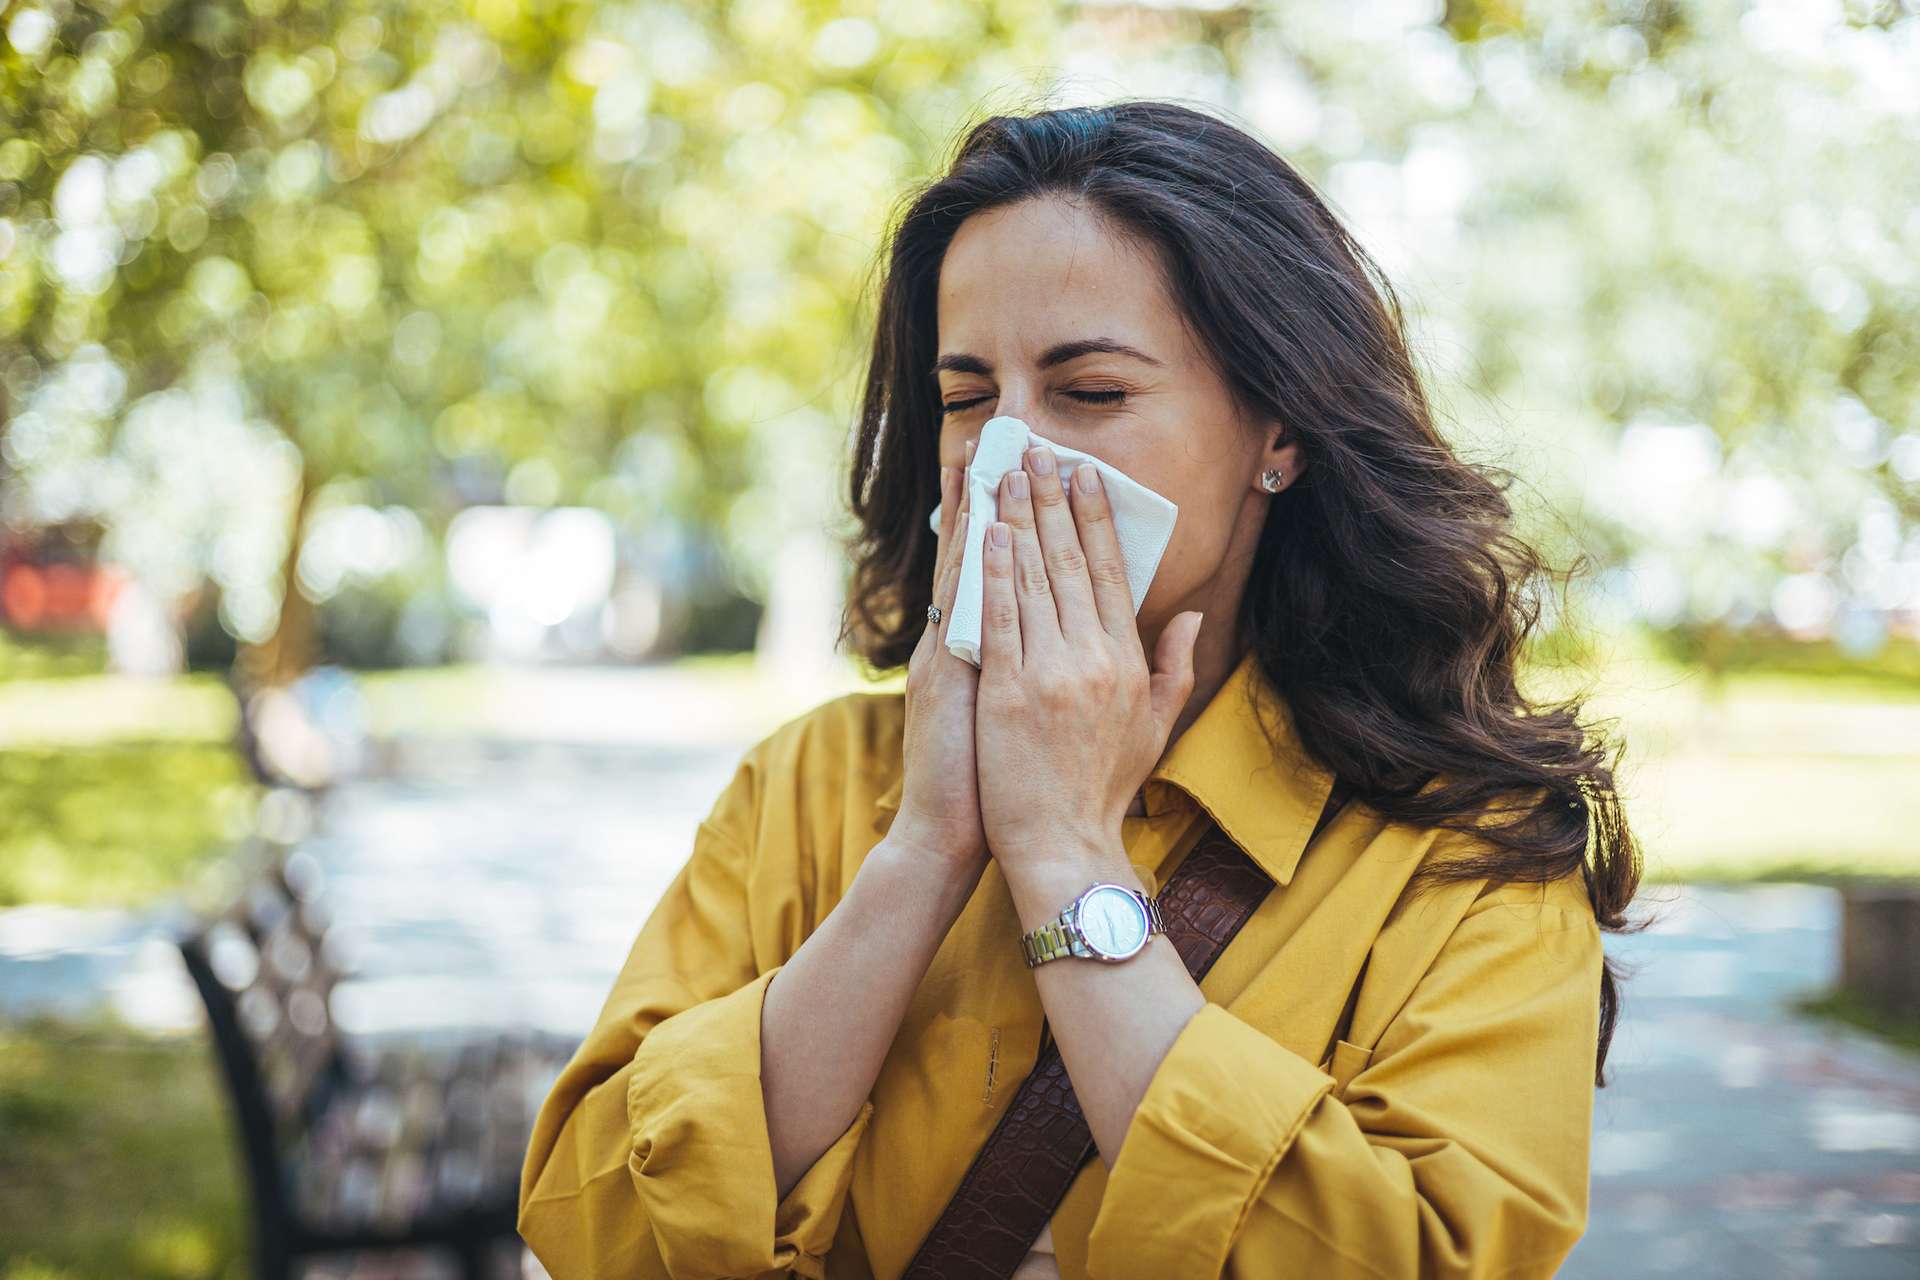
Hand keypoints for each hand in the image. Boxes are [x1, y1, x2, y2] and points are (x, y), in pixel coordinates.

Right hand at [889, 440, 989, 879]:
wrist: (949, 834)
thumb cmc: (991, 785)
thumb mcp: (1009, 716)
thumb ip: (1027, 670)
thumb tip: (1057, 636)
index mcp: (976, 650)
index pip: (993, 571)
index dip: (1003, 519)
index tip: (1018, 467)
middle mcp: (956, 642)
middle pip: (974, 555)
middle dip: (990, 495)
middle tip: (1001, 436)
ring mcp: (945, 655)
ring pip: (963, 570)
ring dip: (974, 512)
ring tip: (985, 456)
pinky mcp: (942, 677)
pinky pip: (959, 611)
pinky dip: (967, 567)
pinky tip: (979, 526)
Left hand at [973, 444, 1203, 874]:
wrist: (1063, 846)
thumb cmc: (1103, 791)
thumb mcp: (1154, 728)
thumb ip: (1174, 667)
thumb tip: (1185, 616)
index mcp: (1128, 663)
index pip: (1111, 573)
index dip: (1096, 519)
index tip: (1084, 475)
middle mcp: (1094, 659)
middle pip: (1072, 562)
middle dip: (1054, 499)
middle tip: (1039, 450)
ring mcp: (1051, 673)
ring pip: (1033, 579)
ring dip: (1019, 518)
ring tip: (1007, 472)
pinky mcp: (1009, 691)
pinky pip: (1000, 617)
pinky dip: (992, 571)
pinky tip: (985, 532)